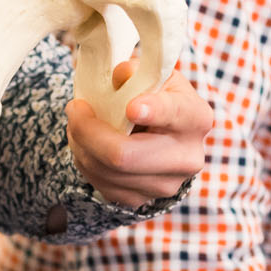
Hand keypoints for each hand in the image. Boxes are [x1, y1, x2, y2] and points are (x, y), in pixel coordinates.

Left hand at [69, 62, 213, 207]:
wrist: (162, 134)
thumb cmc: (156, 97)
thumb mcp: (152, 76)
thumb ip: (137, 71)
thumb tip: (122, 73)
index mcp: (196, 117)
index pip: (174, 114)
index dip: (153, 111)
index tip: (131, 108)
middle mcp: (188, 157)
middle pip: (126, 155)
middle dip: (89, 131)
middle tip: (74, 109)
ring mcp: (166, 184)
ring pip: (108, 172)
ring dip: (81, 145)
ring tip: (77, 124)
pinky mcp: (143, 199)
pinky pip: (102, 185)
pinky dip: (85, 162)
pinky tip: (86, 145)